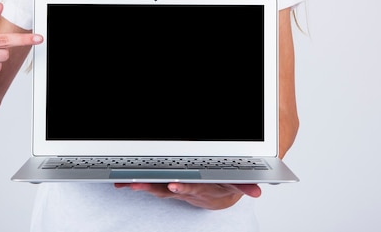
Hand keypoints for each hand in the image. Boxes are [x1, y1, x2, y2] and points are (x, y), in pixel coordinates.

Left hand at [114, 183, 261, 209]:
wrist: (215, 198)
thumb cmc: (222, 186)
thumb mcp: (236, 185)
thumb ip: (245, 186)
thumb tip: (258, 192)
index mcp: (201, 187)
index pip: (192, 187)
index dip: (182, 187)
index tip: (173, 185)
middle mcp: (185, 189)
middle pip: (167, 189)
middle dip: (151, 187)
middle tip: (137, 184)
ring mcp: (174, 189)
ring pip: (155, 188)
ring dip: (141, 187)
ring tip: (126, 183)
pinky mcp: (166, 186)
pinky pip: (150, 186)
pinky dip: (137, 184)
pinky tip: (123, 182)